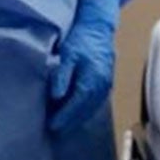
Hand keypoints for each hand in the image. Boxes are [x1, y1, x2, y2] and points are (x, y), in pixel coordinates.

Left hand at [48, 0, 119, 133]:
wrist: (99, 28)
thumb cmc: (81, 39)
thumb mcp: (68, 54)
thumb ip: (62, 76)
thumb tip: (56, 96)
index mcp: (92, 79)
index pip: (77, 104)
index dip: (64, 117)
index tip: (52, 126)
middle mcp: (102, 86)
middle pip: (85, 110)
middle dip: (70, 122)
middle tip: (55, 131)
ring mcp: (107, 86)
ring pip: (92, 108)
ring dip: (78, 119)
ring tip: (64, 127)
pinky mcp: (107, 84)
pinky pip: (96, 103)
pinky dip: (86, 112)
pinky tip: (77, 115)